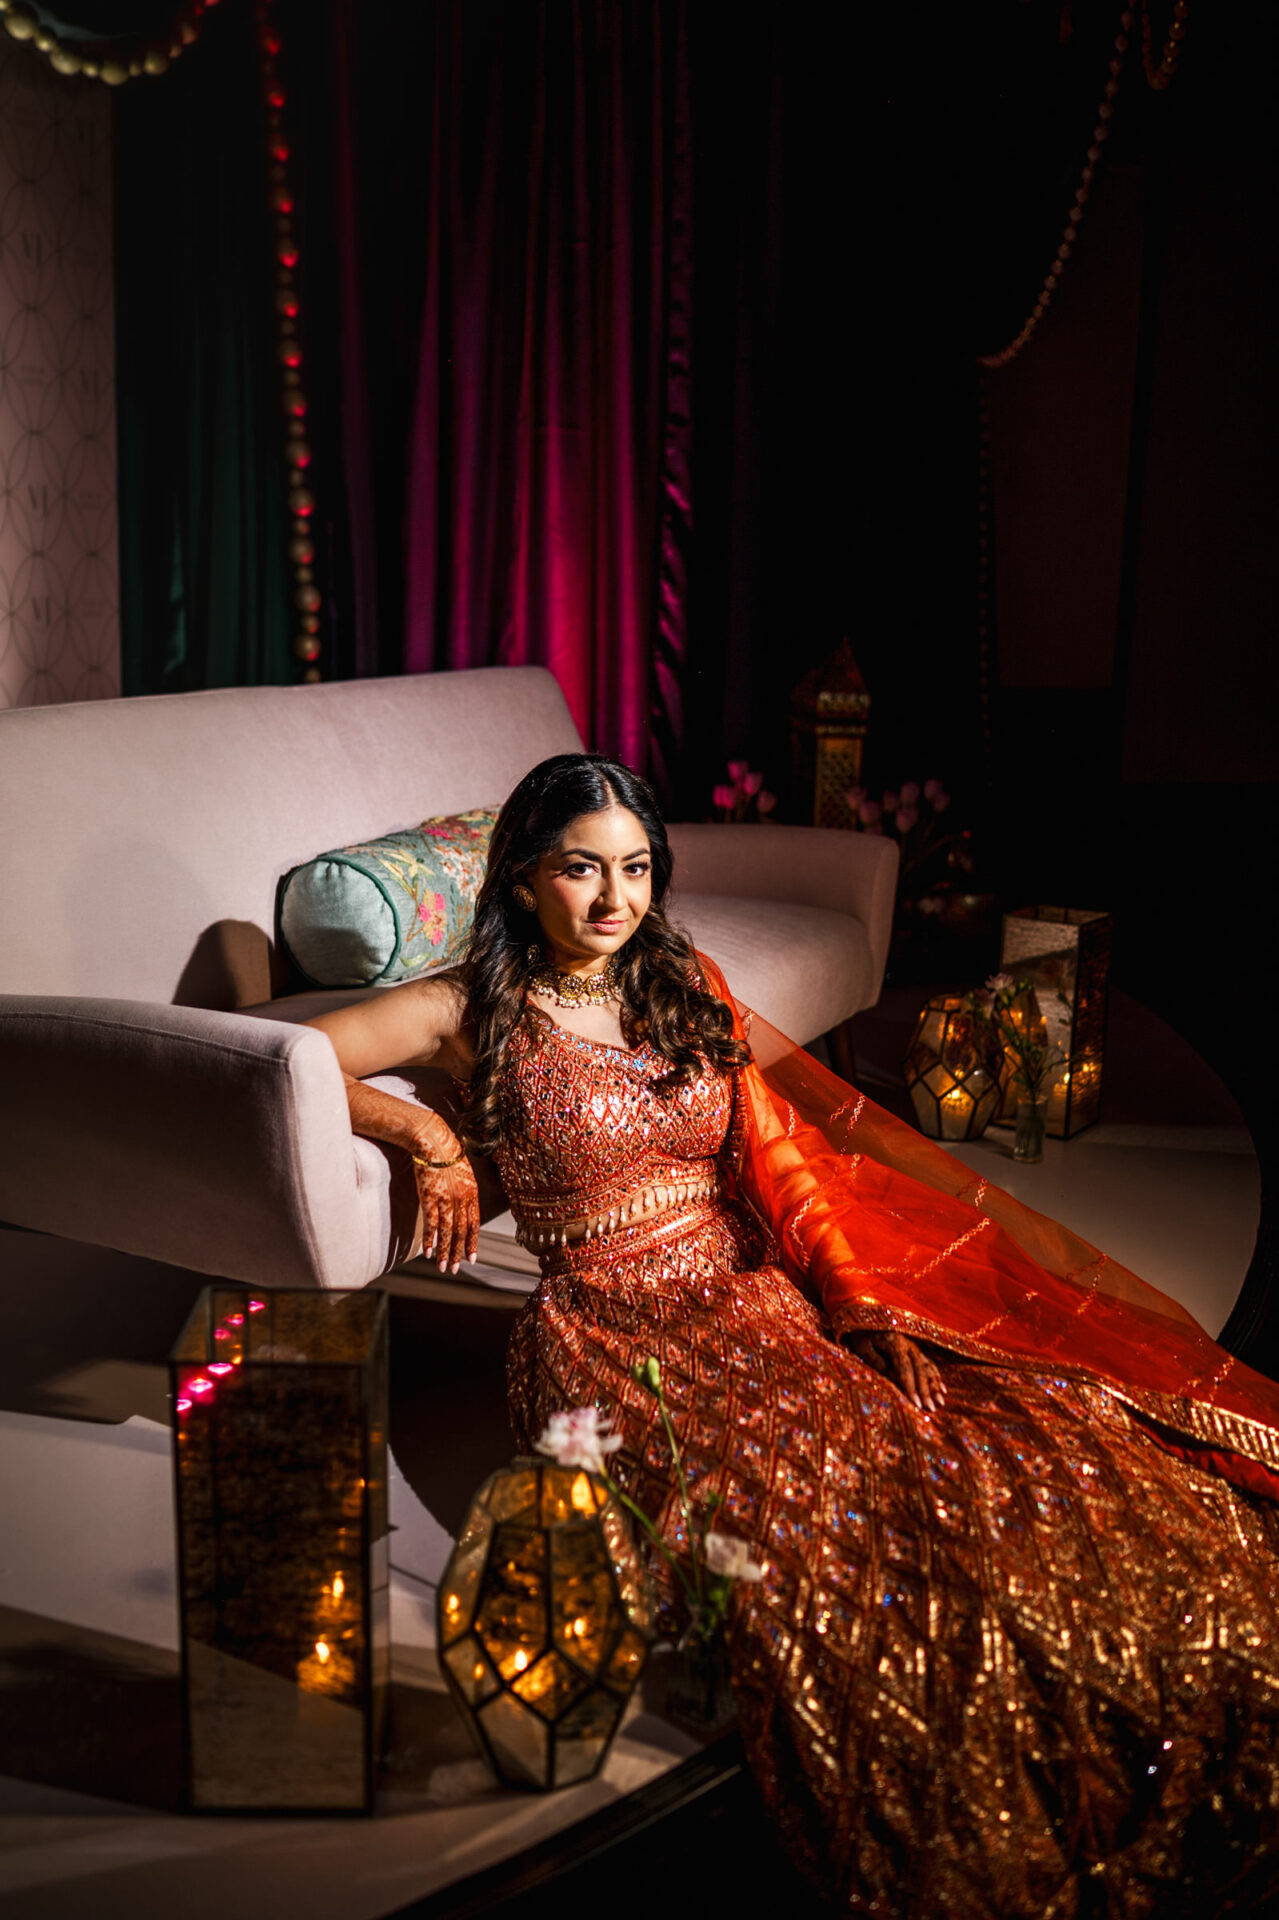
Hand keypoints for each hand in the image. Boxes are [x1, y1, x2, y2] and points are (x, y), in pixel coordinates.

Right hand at [414, 1137, 479, 1273]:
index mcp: (472, 1192)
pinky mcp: (430, 1197)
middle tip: (455, 1270)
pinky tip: (429, 1252)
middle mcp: (462, 1198)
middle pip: (462, 1231)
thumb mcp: (464, 1172)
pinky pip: (431, 1223)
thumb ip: (465, 1190)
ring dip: (446, 1252)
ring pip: (448, 1231)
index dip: (473, 1242)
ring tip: (444, 1267)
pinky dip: (431, 1239)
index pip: (475, 1223)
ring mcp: (446, 1199)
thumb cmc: (446, 1152)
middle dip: (459, 1253)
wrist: (433, 1139)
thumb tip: (463, 1205)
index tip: (472, 1258)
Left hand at [844, 1329, 945, 1412]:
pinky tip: (943, 1390)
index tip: (916, 1403)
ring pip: (928, 1368)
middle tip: (930, 1409)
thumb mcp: (863, 1348)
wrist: (866, 1318)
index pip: (905, 1368)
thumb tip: (894, 1380)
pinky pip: (930, 1364)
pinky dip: (937, 1377)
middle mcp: (908, 1343)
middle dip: (926, 1391)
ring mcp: (914, 1346)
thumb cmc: (860, 1335)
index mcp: (894, 1342)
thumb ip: (878, 1363)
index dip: (911, 1387)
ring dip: (935, 1386)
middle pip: (920, 1370)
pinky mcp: (916, 1349)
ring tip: (940, 1403)